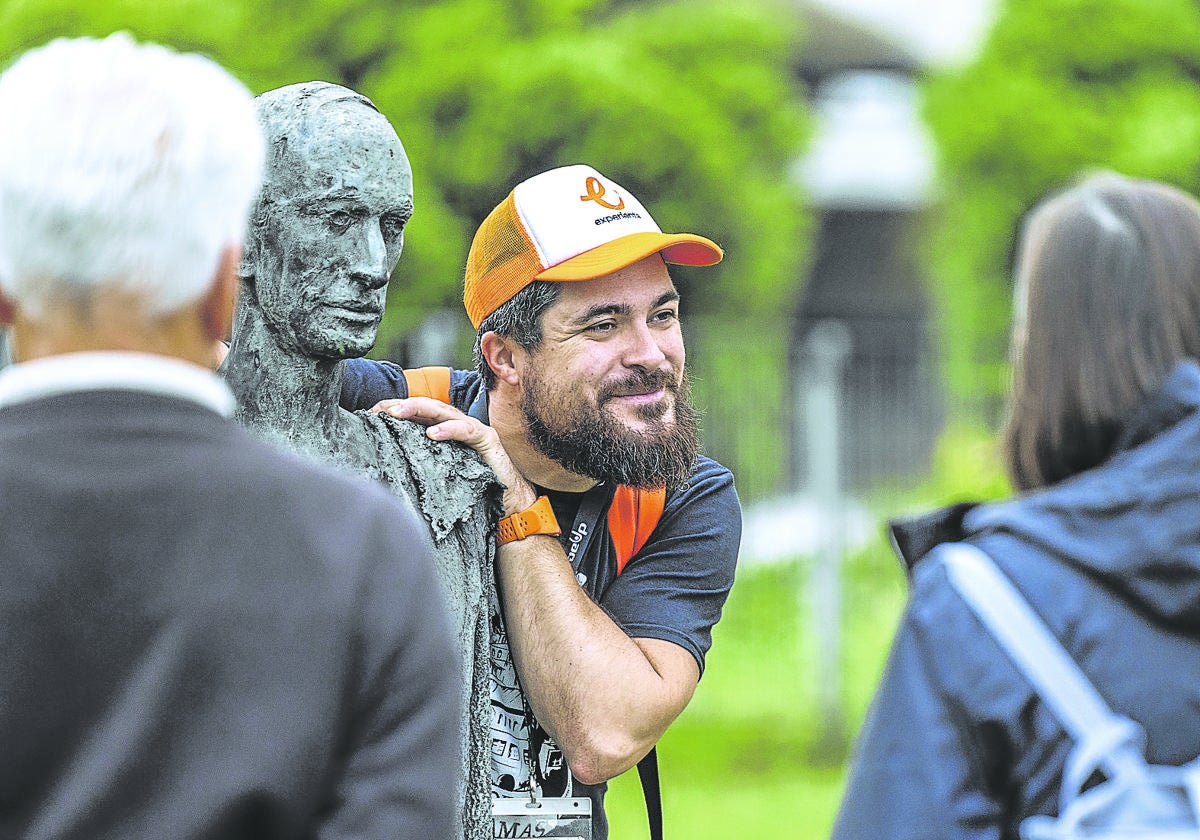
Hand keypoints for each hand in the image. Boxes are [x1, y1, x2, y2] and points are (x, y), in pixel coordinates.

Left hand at [370, 397, 536, 513]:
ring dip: (419, 410)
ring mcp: (474, 430)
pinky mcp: (488, 440)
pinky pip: (466, 431)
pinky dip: (448, 430)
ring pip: (444, 412)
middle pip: (427, 407)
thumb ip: (421, 464)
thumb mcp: (440, 475)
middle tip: (380, 409)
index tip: (372, 413)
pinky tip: (431, 434)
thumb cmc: (474, 490)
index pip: (418, 414)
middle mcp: (459, 426)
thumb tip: (388, 466)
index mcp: (446, 431)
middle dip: (402, 405)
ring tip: (398, 413)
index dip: (396, 409)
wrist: (509, 505)